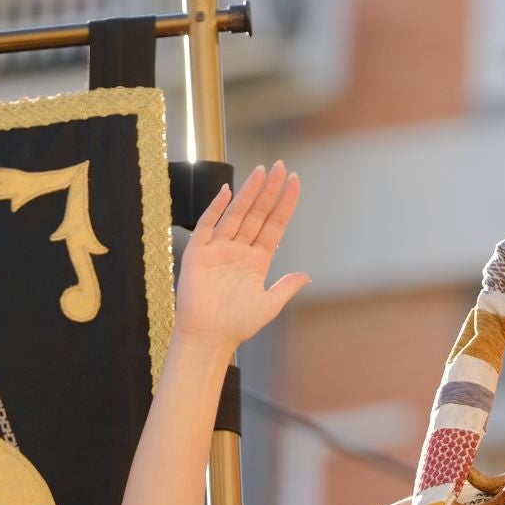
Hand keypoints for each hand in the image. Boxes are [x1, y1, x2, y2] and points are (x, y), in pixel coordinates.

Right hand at [175, 161, 309, 348]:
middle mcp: (239, 250)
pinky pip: (207, 226)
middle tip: (279, 166)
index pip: (274, 224)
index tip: (294, 182)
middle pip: (257, 213)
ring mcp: (219, 249)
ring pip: (236, 214)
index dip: (284, 203)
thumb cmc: (237, 325)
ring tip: (261, 172)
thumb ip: (286, 287)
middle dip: (269, 190)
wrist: (209, 338)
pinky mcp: (198, 253)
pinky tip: (228, 192)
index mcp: (257, 260)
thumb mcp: (269, 305)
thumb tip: (306, 275)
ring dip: (248, 193)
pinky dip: (216, 208)